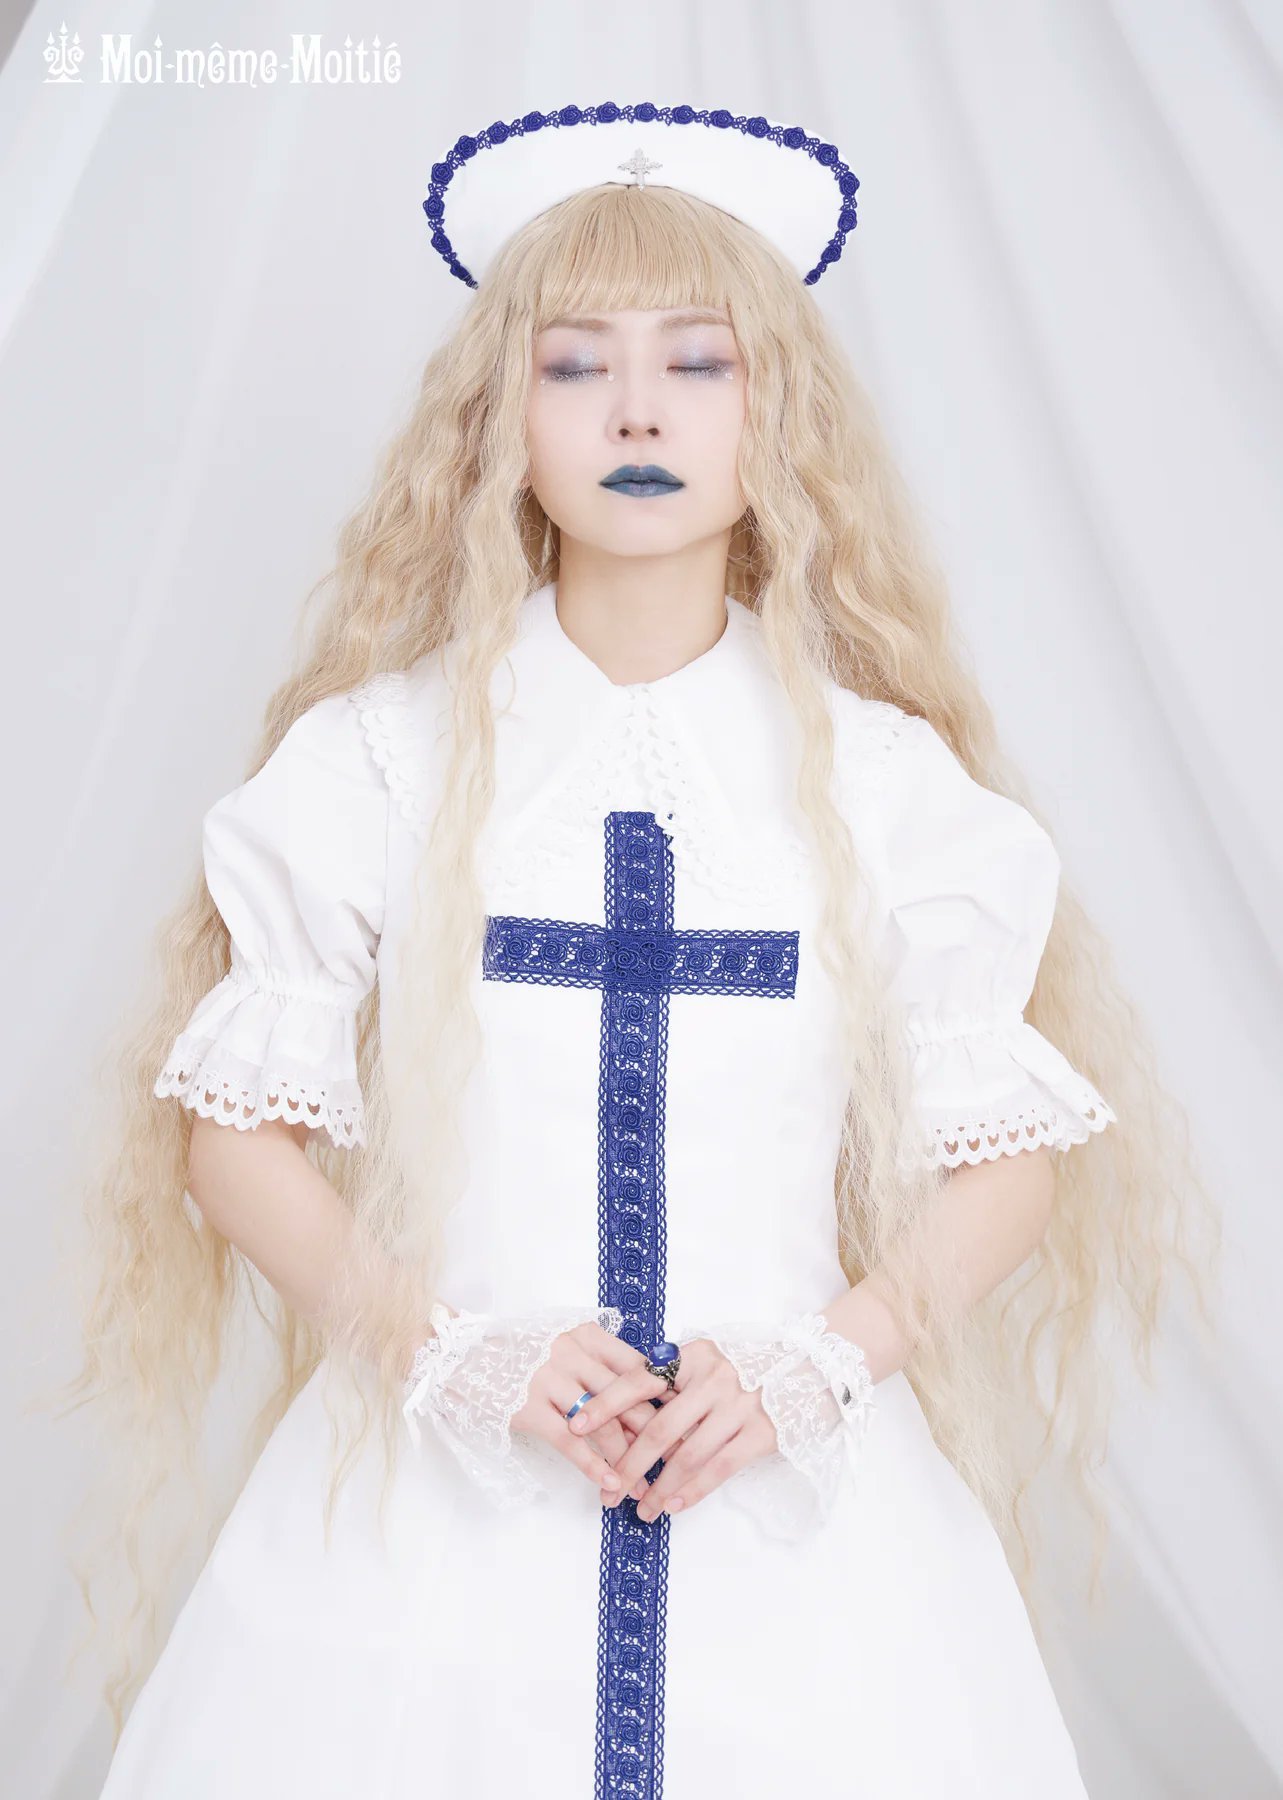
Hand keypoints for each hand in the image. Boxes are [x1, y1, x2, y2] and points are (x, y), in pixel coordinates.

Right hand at [510, 1319, 674, 1499]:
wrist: (467, 1357)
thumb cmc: (527, 1356)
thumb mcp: (569, 1347)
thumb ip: (604, 1365)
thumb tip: (653, 1401)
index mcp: (588, 1337)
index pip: (638, 1369)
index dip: (665, 1399)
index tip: (687, 1424)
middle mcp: (572, 1353)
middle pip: (626, 1399)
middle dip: (655, 1435)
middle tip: (676, 1462)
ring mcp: (549, 1380)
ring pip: (602, 1424)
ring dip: (626, 1459)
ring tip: (642, 1486)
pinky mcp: (528, 1409)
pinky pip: (569, 1443)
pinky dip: (593, 1466)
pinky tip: (609, 1485)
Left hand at [568, 1335, 778, 1520]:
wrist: (808, 1369)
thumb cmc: (745, 1369)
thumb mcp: (706, 1361)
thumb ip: (673, 1380)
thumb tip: (625, 1414)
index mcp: (693, 1355)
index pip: (639, 1380)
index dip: (605, 1404)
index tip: (576, 1426)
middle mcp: (714, 1378)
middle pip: (659, 1428)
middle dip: (628, 1464)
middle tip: (607, 1491)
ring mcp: (740, 1405)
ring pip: (686, 1455)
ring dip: (658, 1488)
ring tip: (641, 1510)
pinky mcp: (761, 1433)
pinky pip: (719, 1469)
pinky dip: (692, 1492)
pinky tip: (673, 1506)